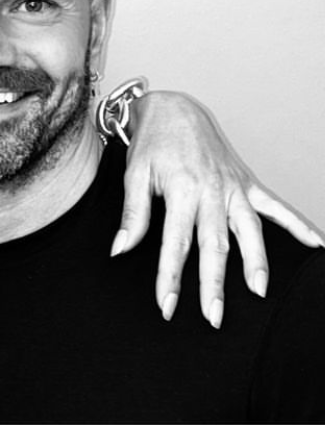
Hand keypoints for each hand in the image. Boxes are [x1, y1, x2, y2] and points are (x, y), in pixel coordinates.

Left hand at [110, 91, 323, 327]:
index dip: (170, 279)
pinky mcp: (247, 182)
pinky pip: (276, 206)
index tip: (168, 307)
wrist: (175, 107)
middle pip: (216, 245)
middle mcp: (212, 190)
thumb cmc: (153, 142)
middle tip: (215, 317)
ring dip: (256, 261)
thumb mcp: (134, 174)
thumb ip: (133, 215)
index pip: (176, 244)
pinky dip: (298, 224)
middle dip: (214, 284)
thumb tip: (120, 251)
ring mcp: (234, 186)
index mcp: (182, 190)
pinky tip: (317, 244)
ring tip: (259, 292)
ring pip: (250, 230)